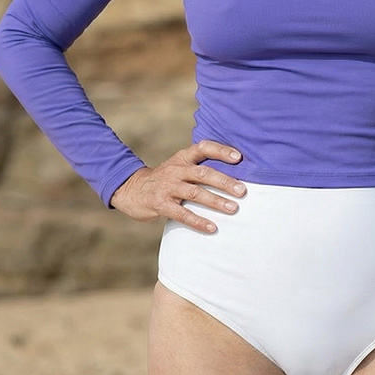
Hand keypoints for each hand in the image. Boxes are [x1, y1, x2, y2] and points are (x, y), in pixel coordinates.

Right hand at [110, 139, 245, 231]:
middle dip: (224, 181)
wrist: (131, 189)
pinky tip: (211, 227)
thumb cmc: (165, 179)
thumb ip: (198, 167)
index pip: (203, 148)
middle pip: (203, 173)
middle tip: (243, 190)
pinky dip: (198, 221)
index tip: (239, 157)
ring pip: (195, 192)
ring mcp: (167, 187)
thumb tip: (233, 174)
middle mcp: (176, 170)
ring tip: (233, 208)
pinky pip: (182, 213)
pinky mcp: (160, 204)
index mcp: (182, 158)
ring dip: (216, 201)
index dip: (221, 151)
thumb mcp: (178, 166)